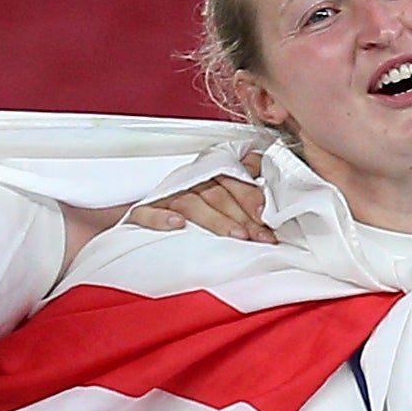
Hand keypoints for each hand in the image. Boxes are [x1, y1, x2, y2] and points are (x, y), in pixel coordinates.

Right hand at [128, 153, 276, 242]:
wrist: (146, 215)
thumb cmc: (193, 209)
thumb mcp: (221, 200)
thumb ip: (243, 198)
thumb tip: (267, 211)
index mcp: (210, 175)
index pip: (233, 178)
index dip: (252, 196)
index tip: (268, 216)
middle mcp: (190, 183)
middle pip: (218, 193)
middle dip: (243, 215)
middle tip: (259, 235)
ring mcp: (167, 196)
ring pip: (192, 202)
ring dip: (216, 219)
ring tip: (236, 235)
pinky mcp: (143, 212)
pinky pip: (148, 212)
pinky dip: (161, 217)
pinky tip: (176, 224)